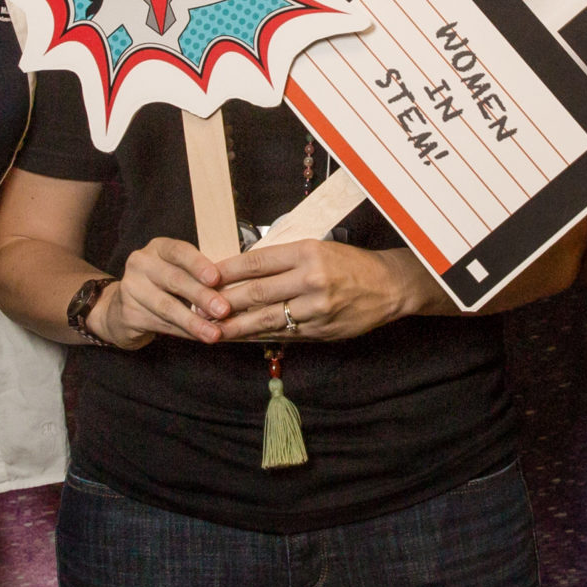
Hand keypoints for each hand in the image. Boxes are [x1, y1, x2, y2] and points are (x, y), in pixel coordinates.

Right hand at [108, 238, 225, 345]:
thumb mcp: (178, 272)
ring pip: (168, 307)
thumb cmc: (162, 286)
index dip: (198, 264)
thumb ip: (199, 277)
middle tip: (223, 310)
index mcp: (158, 248)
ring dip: (194, 322)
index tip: (216, 278)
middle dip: (202, 296)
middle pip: (174, 280)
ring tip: (214, 333)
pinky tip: (199, 337)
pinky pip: (161, 324)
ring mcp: (131, 288)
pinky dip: (184, 332)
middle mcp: (141, 263)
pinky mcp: (128, 313)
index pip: (179, 251)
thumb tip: (234, 292)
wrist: (122, 308)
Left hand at [208, 237, 427, 343]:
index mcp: (306, 252)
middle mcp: (311, 279)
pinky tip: (241, 338)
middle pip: (256, 292)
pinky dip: (259, 337)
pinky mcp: (321, 330)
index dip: (226, 271)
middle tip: (197, 308)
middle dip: (223, 302)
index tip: (204, 277)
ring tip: (212, 330)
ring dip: (235, 326)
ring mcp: (317, 308)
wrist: (389, 286)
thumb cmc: (349, 264)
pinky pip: (283, 334)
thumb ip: (283, 260)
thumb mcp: (317, 248)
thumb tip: (243, 271)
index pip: (256, 261)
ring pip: (266, 319)